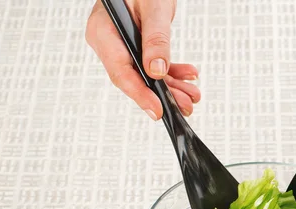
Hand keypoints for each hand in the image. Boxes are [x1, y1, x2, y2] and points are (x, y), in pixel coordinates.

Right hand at [85, 0, 200, 119]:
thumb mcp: (153, 7)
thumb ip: (155, 39)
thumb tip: (156, 71)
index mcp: (103, 32)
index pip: (120, 71)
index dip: (140, 94)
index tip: (158, 110)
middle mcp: (110, 43)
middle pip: (134, 79)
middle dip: (162, 95)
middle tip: (184, 106)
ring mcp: (123, 47)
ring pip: (147, 77)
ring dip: (172, 87)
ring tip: (192, 95)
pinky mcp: (136, 49)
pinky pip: (154, 67)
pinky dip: (172, 74)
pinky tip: (188, 76)